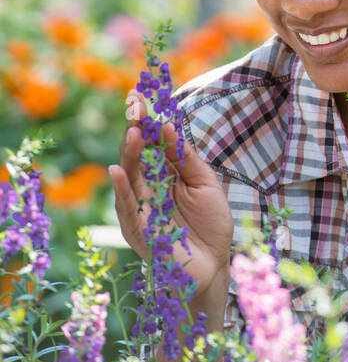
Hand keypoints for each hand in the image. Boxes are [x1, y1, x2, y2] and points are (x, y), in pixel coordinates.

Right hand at [109, 90, 234, 298]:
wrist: (215, 265)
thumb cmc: (212, 225)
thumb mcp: (205, 183)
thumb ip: (185, 157)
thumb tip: (169, 126)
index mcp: (165, 174)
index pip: (151, 142)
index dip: (146, 120)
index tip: (140, 96)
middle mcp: (148, 188)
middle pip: (136, 154)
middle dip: (135, 129)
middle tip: (134, 106)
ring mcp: (140, 208)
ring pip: (129, 176)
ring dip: (130, 153)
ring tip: (135, 131)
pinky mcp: (137, 230)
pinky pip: (126, 207)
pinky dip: (121, 189)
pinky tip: (118, 170)